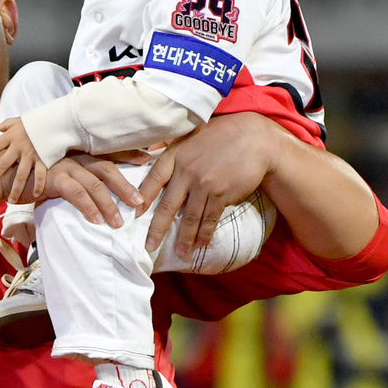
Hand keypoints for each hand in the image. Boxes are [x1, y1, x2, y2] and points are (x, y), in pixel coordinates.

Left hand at [0, 118, 47, 203]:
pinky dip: (38, 185)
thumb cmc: (37, 118)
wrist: (56, 119)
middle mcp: (18, 147)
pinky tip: (34, 195)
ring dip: (15, 189)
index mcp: (11, 136)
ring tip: (11, 201)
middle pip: (2, 165)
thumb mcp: (20, 119)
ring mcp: (31, 154)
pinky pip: (40, 175)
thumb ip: (8, 124)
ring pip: (20, 175)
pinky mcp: (44, 159)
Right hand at [40, 153, 143, 227]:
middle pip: (107, 168)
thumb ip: (73, 180)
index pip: (107, 153)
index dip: (128, 155)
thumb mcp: (56, 174)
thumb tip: (91, 196)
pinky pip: (77, 193)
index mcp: (78, 153)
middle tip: (140, 203)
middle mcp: (74, 156)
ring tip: (119, 222)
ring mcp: (65, 165)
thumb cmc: (31, 177)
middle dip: (126, 186)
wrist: (4, 175)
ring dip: (109, 204)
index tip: (147, 159)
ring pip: (95, 183)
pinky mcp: (54, 178)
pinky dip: (89, 207)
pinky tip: (97, 221)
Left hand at [139, 113, 274, 257]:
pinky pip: (210, 218)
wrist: (253, 138)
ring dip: (184, 238)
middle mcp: (186, 171)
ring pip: (189, 217)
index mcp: (175, 156)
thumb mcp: (189, 135)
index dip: (142, 199)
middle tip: (150, 247)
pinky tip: (201, 244)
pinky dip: (205, 233)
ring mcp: (204, 184)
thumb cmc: (218, 136)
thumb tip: (146, 154)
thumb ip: (168, 147)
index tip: (134, 216)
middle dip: (157, 230)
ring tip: (180, 253)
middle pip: (167, 206)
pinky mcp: (222, 194)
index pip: (152, 180)